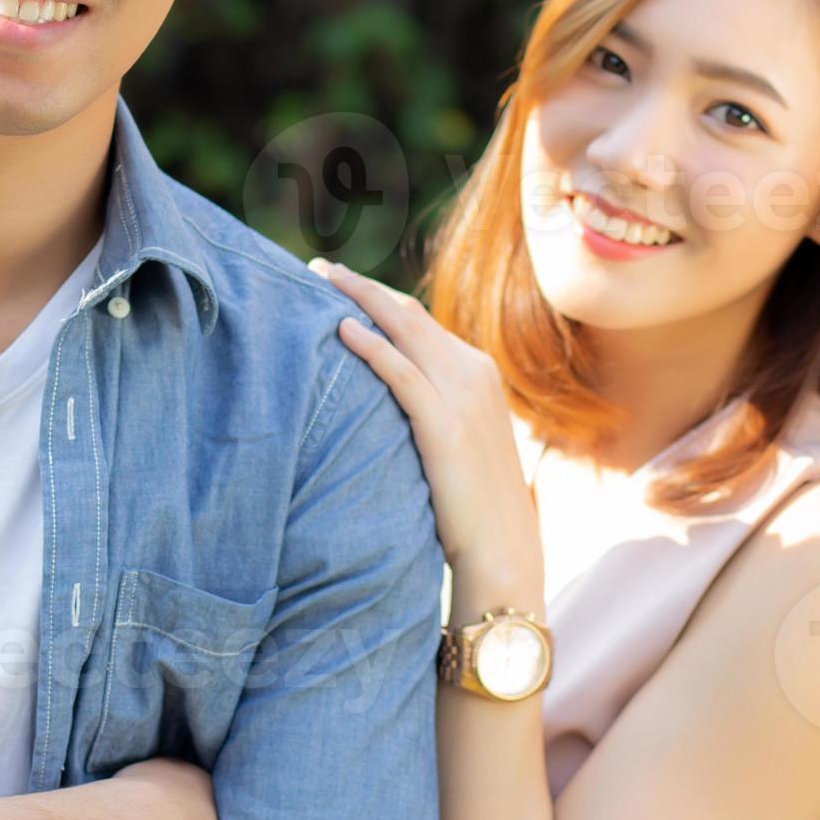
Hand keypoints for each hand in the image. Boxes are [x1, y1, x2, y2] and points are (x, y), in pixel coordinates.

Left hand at [311, 257, 544, 613]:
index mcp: (477, 372)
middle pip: (407, 313)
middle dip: (361, 286)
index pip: (418, 320)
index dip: (377, 298)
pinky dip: (371, 346)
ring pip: (403, 329)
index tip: (338, 285)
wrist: (503, 549)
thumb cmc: (470, 504)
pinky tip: (340, 329)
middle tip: (317, 270)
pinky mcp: (445, 425)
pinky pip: (401, 372)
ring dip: (359, 299)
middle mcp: (473, 373)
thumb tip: (386, 399)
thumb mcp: (455, 441)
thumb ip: (431, 407)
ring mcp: (463, 396)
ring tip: (317, 282)